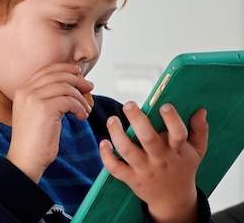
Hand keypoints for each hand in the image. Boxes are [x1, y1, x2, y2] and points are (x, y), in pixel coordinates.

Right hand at [7, 63, 93, 182]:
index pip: (45, 70)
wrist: (25, 159)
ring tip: (85, 109)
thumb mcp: (36, 113)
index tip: (77, 72)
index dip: (64, 68)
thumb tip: (70, 86)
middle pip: (57, 75)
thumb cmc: (34, 140)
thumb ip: (46, 98)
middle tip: (89, 87)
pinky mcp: (45, 109)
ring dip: (80, 97)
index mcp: (22, 90)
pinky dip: (79, 107)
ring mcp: (34, 99)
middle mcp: (26, 91)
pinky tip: (81, 116)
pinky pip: (69, 101)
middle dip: (76, 79)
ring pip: (65, 87)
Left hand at [100, 102, 208, 222]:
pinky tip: (104, 142)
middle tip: (130, 105)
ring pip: (127, 150)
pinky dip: (106, 156)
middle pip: (148, 138)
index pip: (178, 134)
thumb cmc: (183, 168)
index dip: (172, 119)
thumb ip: (200, 130)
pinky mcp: (131, 179)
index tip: (164, 106)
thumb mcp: (197, 151)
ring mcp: (144, 169)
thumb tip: (200, 110)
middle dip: (137, 119)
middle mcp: (160, 159)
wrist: (173, 200)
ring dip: (117, 134)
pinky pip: (115, 168)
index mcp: (177, 151)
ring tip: (113, 120)